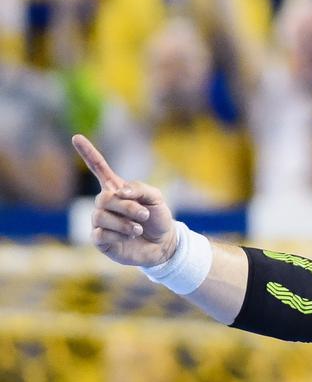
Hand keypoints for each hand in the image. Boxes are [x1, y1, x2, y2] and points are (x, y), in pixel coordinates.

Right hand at [73, 134, 177, 266]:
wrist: (164, 244)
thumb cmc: (158, 219)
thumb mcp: (155, 198)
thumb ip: (139, 189)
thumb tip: (119, 192)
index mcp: (116, 190)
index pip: (99, 168)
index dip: (89, 153)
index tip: (76, 137)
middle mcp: (105, 205)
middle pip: (104, 198)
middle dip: (127, 207)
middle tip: (143, 215)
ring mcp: (100, 222)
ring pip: (100, 216)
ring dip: (124, 223)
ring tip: (138, 229)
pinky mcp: (100, 241)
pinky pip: (100, 234)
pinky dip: (118, 236)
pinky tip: (128, 238)